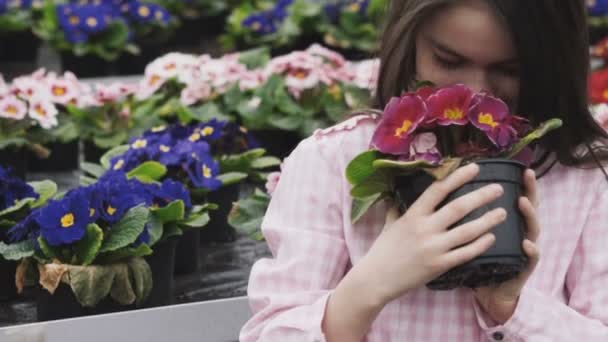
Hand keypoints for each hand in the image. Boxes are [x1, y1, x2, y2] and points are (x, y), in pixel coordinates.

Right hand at [356, 163, 506, 304]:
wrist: (376, 279)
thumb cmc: (382, 250)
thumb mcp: (389, 224)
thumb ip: (398, 209)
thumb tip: (399, 195)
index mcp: (413, 214)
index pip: (438, 190)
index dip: (458, 177)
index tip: (474, 168)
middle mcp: (425, 228)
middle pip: (459, 207)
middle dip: (481, 196)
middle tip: (498, 188)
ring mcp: (433, 248)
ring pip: (467, 231)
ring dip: (487, 220)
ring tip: (502, 213)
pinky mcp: (439, 265)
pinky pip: (466, 253)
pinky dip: (480, 244)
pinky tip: (492, 237)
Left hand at [472, 169, 540, 323]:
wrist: (491, 293)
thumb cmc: (481, 260)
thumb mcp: (476, 235)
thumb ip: (470, 216)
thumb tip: (451, 190)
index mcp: (508, 222)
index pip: (516, 196)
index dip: (517, 182)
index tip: (519, 165)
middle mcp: (521, 232)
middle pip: (530, 207)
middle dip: (530, 190)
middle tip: (528, 176)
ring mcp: (526, 249)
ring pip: (532, 229)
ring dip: (529, 215)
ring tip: (523, 203)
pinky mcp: (525, 268)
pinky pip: (531, 259)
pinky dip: (531, 251)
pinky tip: (527, 244)